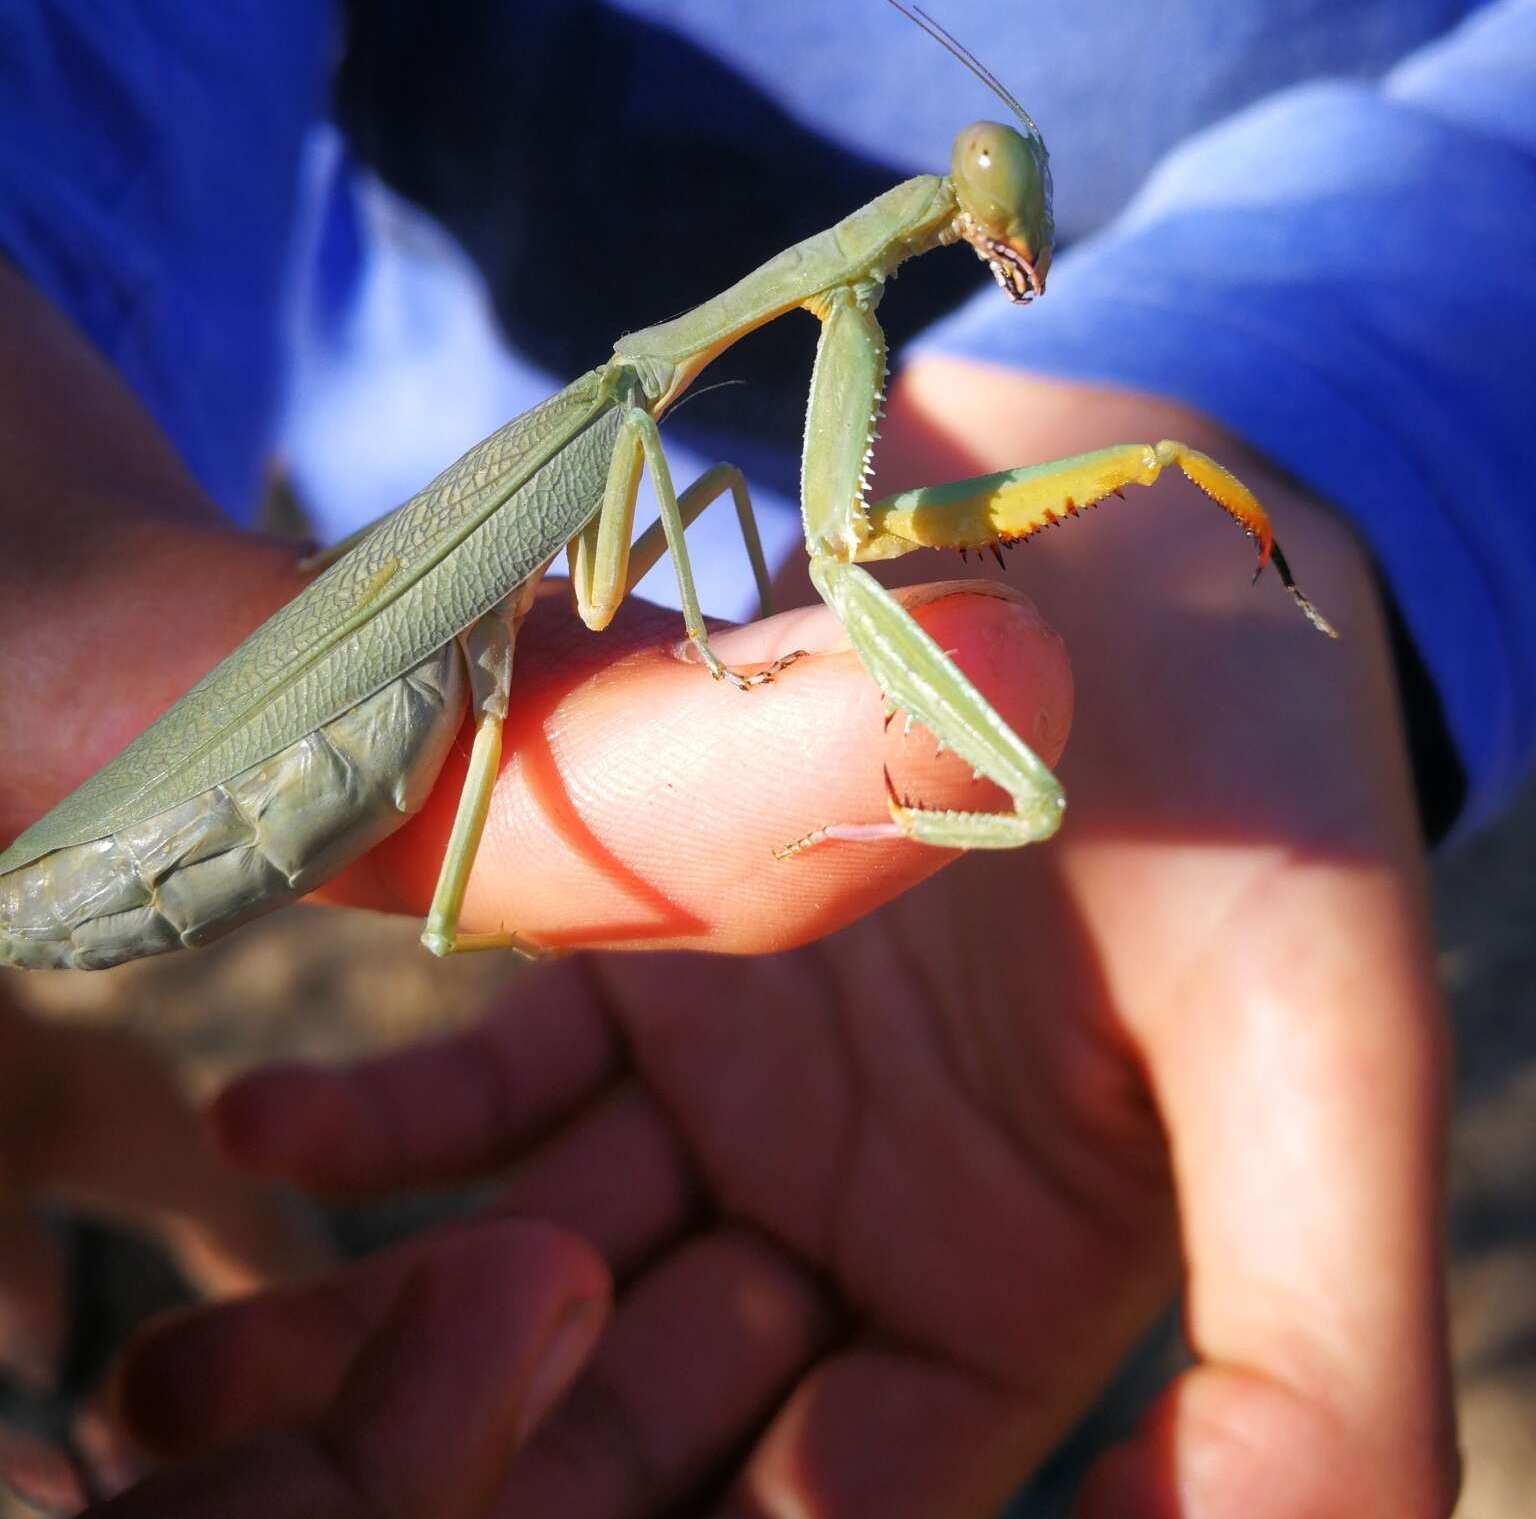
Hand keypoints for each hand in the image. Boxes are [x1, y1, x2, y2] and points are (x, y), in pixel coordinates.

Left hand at [100, 363, 1454, 1515]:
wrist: (1136, 519)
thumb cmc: (1258, 771)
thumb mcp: (1315, 1050)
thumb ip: (1312, 1354)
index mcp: (1010, 1296)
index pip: (841, 1507)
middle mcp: (854, 1221)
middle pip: (638, 1406)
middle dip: (480, 1459)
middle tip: (281, 1494)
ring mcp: (734, 1087)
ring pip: (532, 1252)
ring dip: (370, 1313)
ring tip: (186, 1377)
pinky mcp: (644, 946)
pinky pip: (496, 1068)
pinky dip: (386, 1106)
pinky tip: (268, 1110)